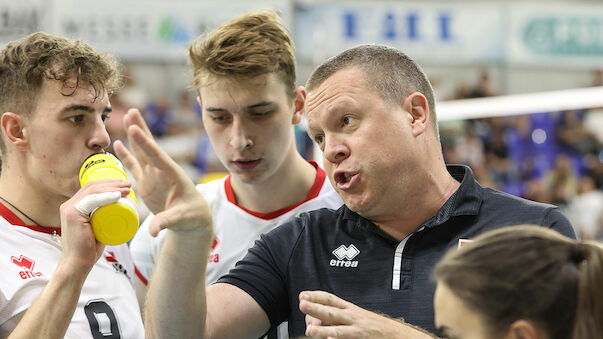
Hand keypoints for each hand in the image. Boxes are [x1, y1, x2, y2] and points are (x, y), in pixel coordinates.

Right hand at [59, 179, 131, 272]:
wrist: (77, 264)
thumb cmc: (88, 249)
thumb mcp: (96, 229)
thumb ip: (102, 220)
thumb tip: (119, 213)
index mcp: (73, 206)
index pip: (91, 188)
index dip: (109, 183)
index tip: (125, 185)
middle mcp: (68, 205)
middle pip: (92, 186)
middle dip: (113, 183)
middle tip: (129, 185)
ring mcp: (69, 209)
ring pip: (93, 191)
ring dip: (112, 188)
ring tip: (128, 190)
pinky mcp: (72, 215)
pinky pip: (91, 201)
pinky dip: (105, 197)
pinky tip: (117, 196)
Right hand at [113, 108, 211, 236]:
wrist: (192, 221)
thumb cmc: (191, 217)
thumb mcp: (181, 219)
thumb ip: (167, 222)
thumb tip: (153, 231)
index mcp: (172, 175)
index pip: (157, 156)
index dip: (145, 143)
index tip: (134, 128)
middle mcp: (162, 171)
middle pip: (149, 147)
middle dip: (141, 130)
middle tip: (131, 111)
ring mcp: (154, 176)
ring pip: (141, 152)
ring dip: (134, 136)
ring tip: (128, 116)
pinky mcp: (147, 183)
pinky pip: (134, 166)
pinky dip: (126, 155)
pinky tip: (119, 143)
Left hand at [299, 291, 412, 338]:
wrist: (395, 334)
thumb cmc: (372, 324)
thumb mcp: (354, 315)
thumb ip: (335, 317)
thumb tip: (314, 322)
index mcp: (348, 308)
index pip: (330, 298)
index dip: (316, 296)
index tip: (303, 294)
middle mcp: (351, 317)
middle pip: (331, 311)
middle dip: (316, 308)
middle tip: (302, 304)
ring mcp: (356, 330)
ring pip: (337, 329)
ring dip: (322, 330)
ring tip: (310, 330)